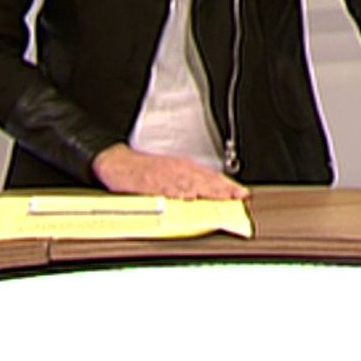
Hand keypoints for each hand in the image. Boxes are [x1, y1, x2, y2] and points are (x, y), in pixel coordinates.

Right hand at [91, 144, 249, 200]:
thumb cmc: (144, 171)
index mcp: (184, 168)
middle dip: (222, 189)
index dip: (227, 185)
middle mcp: (177, 170)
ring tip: (219, 197)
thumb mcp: (170, 173)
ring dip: (205, 190)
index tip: (243, 194)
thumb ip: (189, 183)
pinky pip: (166, 188)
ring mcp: (164, 175)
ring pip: (189, 183)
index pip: (211, 177)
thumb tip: (206, 196)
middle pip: (204, 180)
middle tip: (237, 197)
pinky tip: (186, 197)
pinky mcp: (149, 182)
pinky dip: (177, 192)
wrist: (117, 162)